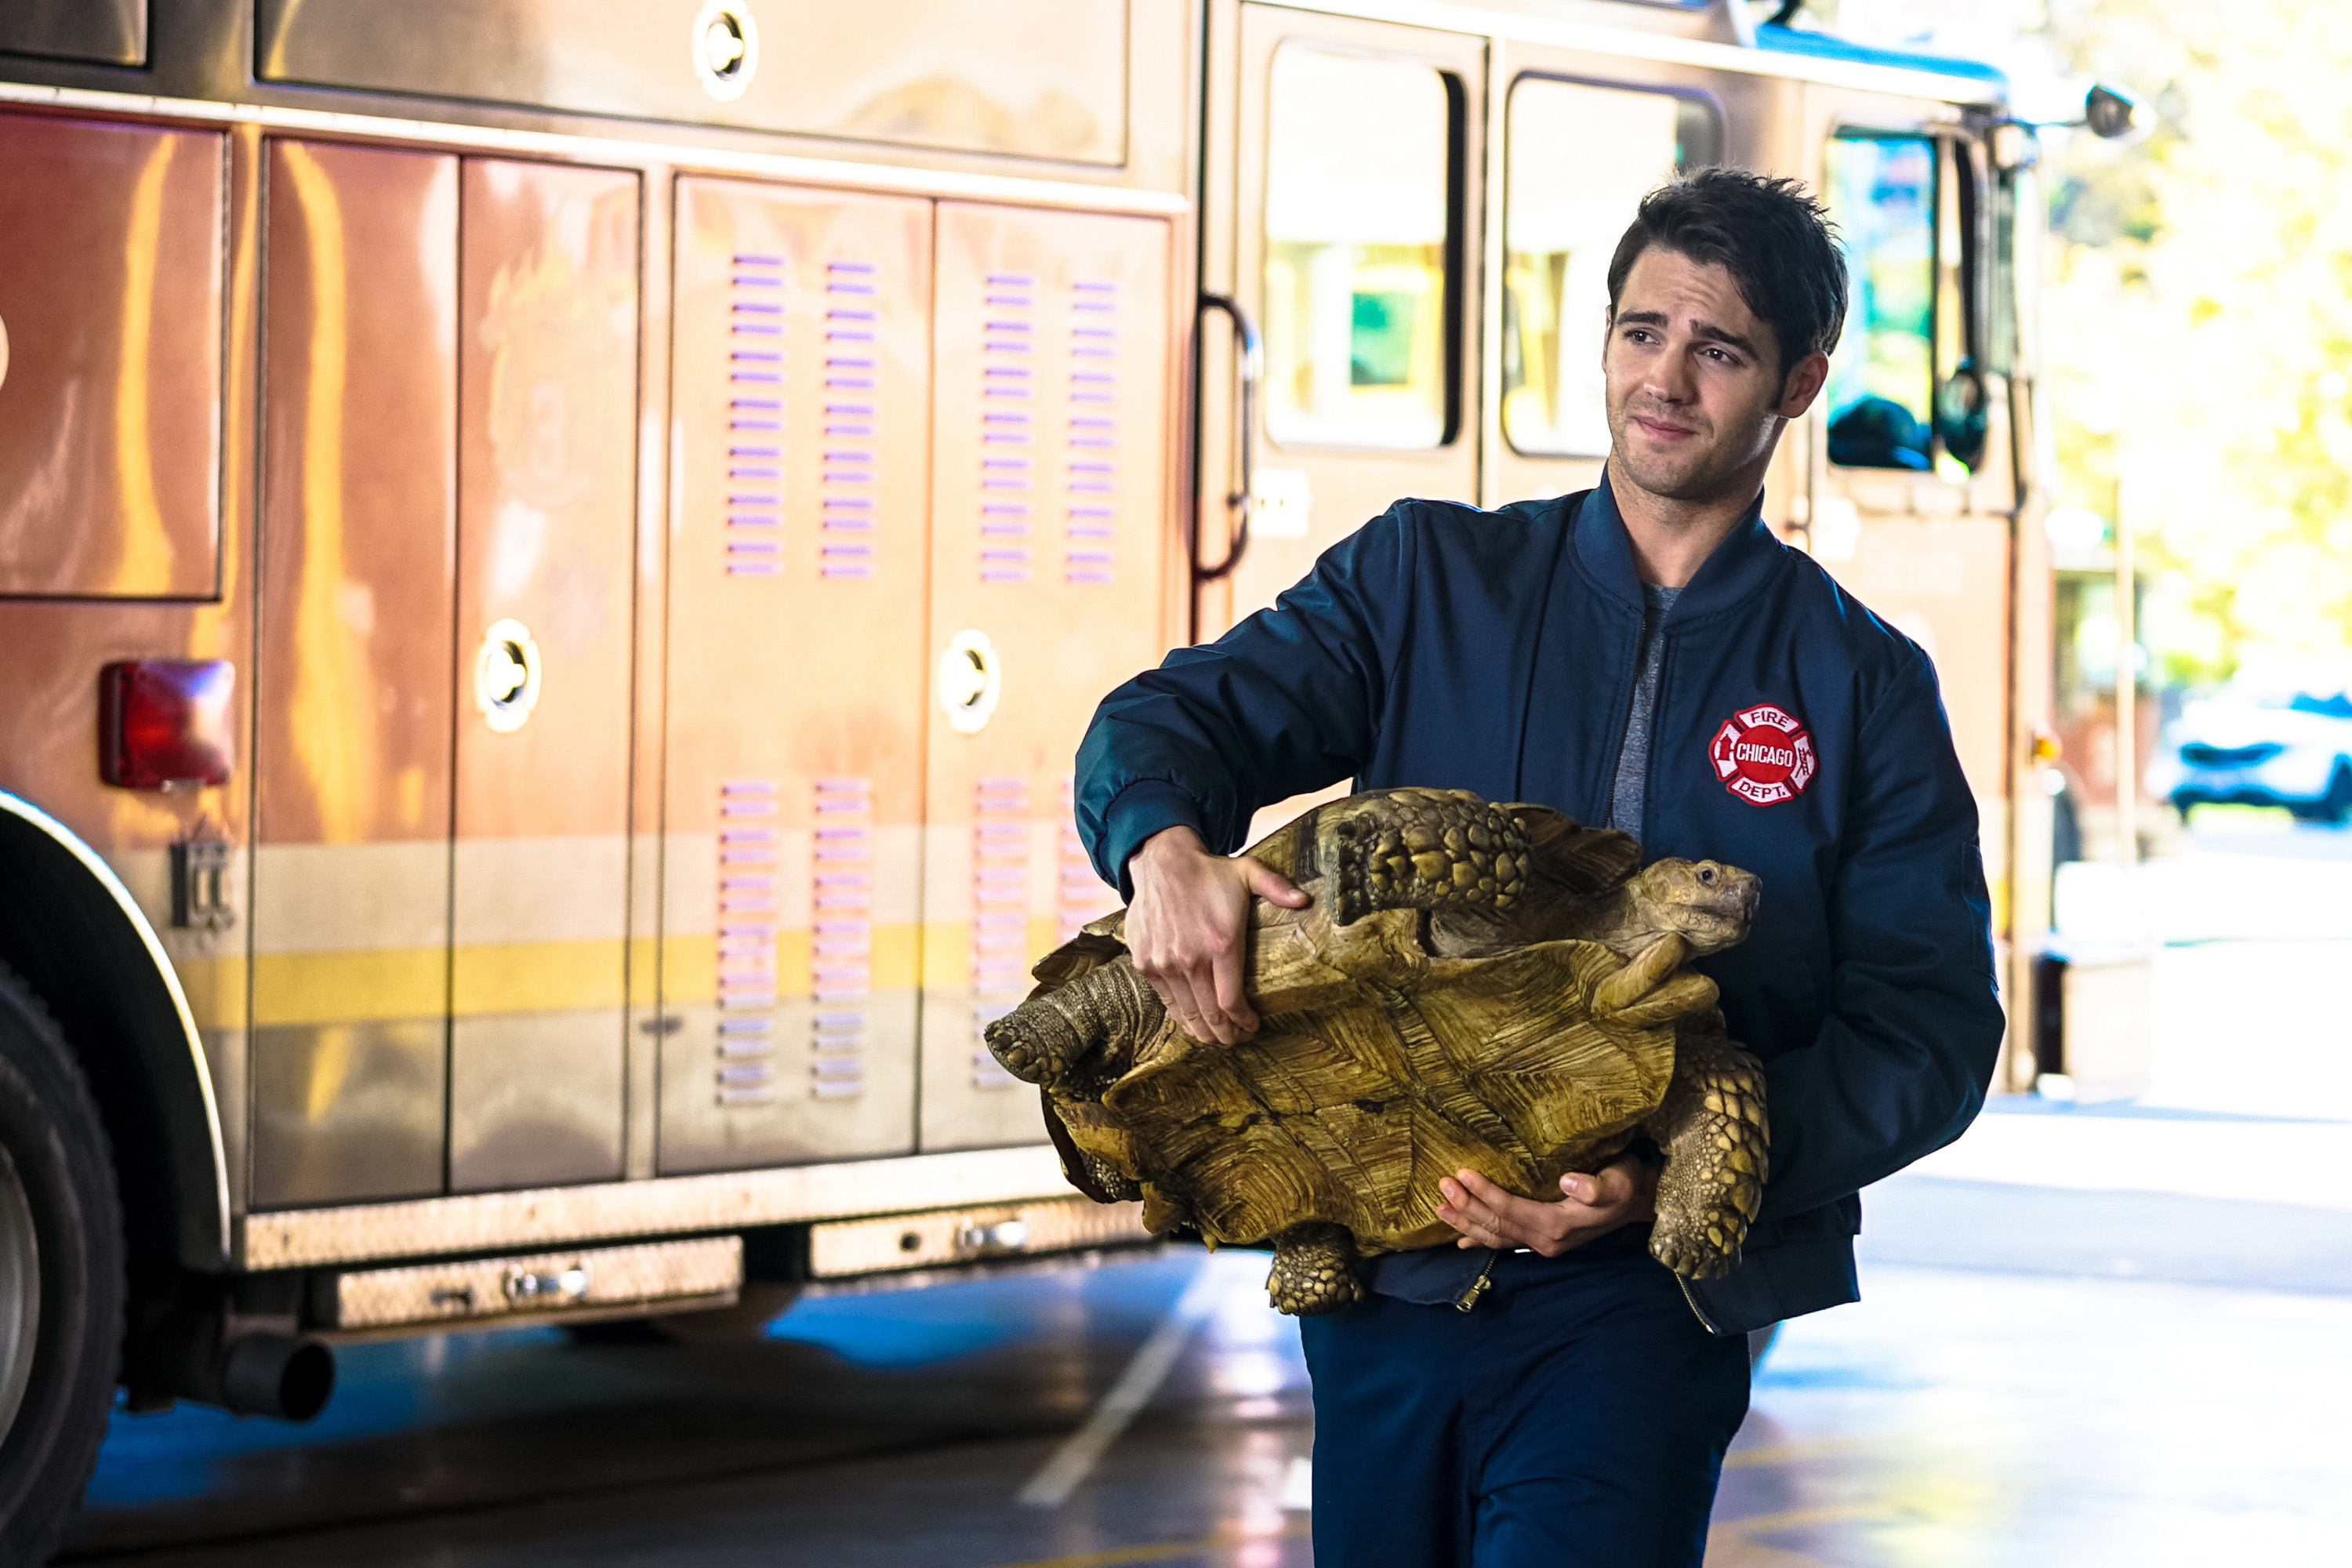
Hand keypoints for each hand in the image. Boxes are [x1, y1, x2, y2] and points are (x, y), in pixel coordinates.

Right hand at [1125, 825, 1308, 1044]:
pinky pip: (1166, 1001)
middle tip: (1236, 1040)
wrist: (1160, 861)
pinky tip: (1192, 1020)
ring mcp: (1165, 963)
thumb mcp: (1248, 872)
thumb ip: (1277, 888)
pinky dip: (1180, 1016)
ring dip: (1203, 1032)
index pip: (1232, 1001)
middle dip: (1227, 1034)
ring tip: (1216, 1037)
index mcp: (1221, 943)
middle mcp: (1191, 959)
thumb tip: (1306, 900)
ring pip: (1187, 1013)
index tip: (1252, 1027)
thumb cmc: (1208, 871)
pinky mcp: (1145, 963)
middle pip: (1210, 1015)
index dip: (1244, 1022)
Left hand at [1436, 1151, 1657, 1257]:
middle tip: (1442, 1187)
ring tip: (1441, 1208)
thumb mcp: (1618, 1182)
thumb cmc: (1625, 1183)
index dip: (1485, 1193)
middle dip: (1467, 1207)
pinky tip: (1462, 1240)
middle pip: (1497, 1226)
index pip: (1510, 1210)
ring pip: (1496, 1236)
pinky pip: (1505, 1242)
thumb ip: (1595, 1186)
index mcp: (1557, 1226)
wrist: (1640, 1201)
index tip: (1461, 1173)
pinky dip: (1482, 1239)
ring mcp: (1543, 1244)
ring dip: (1467, 1223)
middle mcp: (1546, 1241)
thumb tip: (1568, 1181)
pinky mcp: (1544, 1240)